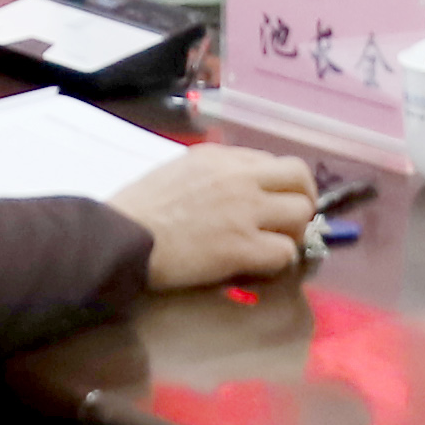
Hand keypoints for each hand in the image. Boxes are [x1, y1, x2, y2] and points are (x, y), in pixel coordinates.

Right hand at [109, 143, 321, 289]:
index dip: (281, 187)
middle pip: (301, 179)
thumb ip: (214, 175)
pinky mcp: (242, 248)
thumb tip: (241, 190)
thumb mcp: (179, 171)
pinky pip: (285, 253)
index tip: (273, 204)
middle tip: (287, 224)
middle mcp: (240, 177)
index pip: (275, 163)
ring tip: (270, 247)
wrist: (123, 236)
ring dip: (291, 234)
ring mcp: (244, 211)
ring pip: (301, 215)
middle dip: (301, 202)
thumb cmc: (139, 207)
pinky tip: (256, 267)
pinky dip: (276, 262)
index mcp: (221, 157)